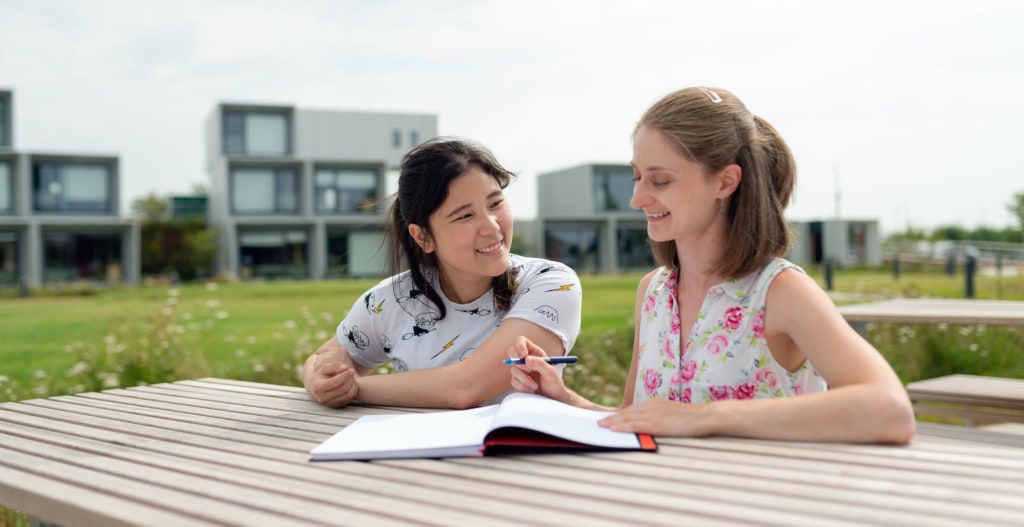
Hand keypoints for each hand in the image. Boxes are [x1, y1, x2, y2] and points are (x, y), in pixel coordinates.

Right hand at [305, 339, 358, 407]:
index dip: (344, 375)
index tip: (350, 369)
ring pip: (348, 394)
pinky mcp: (336, 406)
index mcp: (317, 387)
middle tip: (351, 372)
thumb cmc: (322, 375)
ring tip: (351, 377)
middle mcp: (322, 398)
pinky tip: (351, 383)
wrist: (317, 387)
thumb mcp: (324, 368)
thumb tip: (345, 368)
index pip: (334, 382)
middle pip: (343, 389)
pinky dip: (353, 390)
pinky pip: (350, 398)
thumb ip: (334, 365)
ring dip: (353, 384)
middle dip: (349, 379)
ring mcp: (330, 404)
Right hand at [506, 336, 570, 402]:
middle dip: (518, 362)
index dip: (519, 346)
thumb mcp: (551, 373)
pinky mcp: (517, 381)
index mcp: (535, 353)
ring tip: (535, 386)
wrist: (552, 399)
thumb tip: (527, 359)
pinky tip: (531, 390)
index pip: (522, 341)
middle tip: (528, 370)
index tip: (523, 355)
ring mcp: (521, 370)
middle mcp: (526, 359)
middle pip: (512, 352)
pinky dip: (523, 386)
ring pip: (513, 369)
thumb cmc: (554, 384)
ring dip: (524, 379)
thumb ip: (540, 364)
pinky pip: (513, 381)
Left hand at [598, 398, 712, 436]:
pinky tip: (613, 429)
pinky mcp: (656, 423)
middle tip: (599, 421)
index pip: (634, 409)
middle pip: (627, 411)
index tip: (610, 417)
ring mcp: (653, 414)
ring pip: (627, 417)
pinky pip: (635, 424)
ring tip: (601, 425)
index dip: (620, 414)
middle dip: (612, 417)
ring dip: (613, 421)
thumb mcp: (674, 414)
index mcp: (656, 404)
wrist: (705, 416)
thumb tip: (653, 424)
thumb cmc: (694, 418)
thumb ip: (661, 417)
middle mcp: (652, 406)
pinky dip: (622, 426)